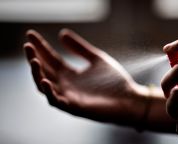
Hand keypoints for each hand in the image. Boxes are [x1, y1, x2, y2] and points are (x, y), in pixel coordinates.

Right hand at [23, 29, 147, 125]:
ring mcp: (69, 97)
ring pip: (45, 86)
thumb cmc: (115, 81)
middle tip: (28, 46)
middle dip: (34, 59)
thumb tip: (61, 33)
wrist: (130, 98)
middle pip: (44, 71)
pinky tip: (46, 81)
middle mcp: (67, 85)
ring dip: (38, 74)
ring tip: (34, 61)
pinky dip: (49, 92)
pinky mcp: (75, 107)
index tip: (30, 35)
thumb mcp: (96, 59)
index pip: (51, 59)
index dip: (40, 47)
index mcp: (71, 74)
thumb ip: (80, 48)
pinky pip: (57, 101)